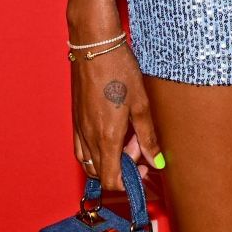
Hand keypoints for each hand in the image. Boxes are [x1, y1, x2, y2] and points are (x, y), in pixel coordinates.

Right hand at [70, 38, 162, 191]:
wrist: (94, 47)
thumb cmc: (120, 70)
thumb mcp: (141, 104)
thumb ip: (148, 137)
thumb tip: (157, 162)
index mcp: (107, 137)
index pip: (112, 180)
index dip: (129, 183)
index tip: (144, 170)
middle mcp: (89, 138)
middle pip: (101, 173)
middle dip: (122, 169)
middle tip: (139, 147)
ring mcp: (79, 129)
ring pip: (90, 162)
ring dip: (109, 160)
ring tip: (127, 138)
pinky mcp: (75, 121)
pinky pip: (81, 149)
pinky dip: (96, 151)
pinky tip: (111, 134)